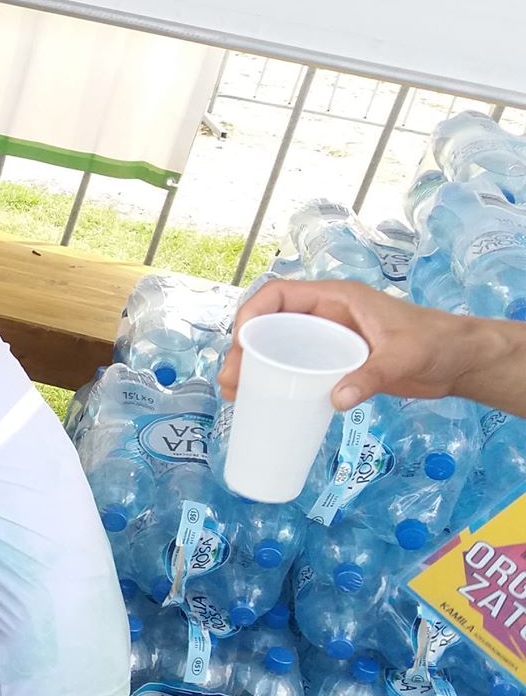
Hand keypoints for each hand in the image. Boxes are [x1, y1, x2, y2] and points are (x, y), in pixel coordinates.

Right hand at [220, 280, 476, 410]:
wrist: (462, 360)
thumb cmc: (438, 344)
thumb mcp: (405, 357)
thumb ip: (372, 376)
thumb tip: (336, 401)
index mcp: (337, 299)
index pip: (280, 294)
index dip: (252, 312)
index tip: (240, 342)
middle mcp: (326, 316)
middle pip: (270, 325)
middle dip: (244, 350)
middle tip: (232, 382)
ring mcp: (329, 340)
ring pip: (278, 348)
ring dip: (254, 367)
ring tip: (237, 395)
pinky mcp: (335, 363)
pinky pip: (295, 367)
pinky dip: (275, 381)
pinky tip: (264, 401)